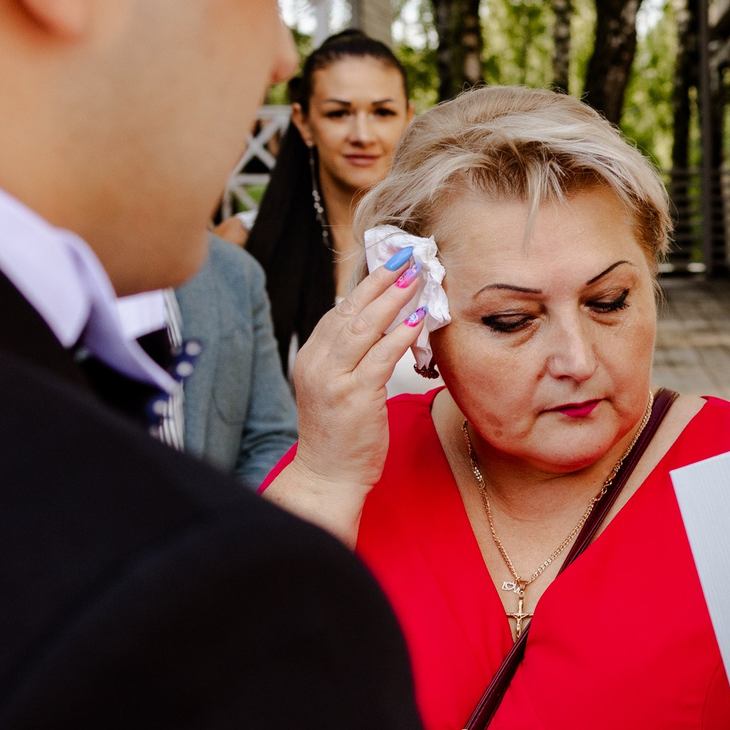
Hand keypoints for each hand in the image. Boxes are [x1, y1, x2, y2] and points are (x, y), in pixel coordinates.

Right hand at [263, 246, 422, 544]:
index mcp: (312, 357)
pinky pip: (379, 357)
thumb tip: (383, 323)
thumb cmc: (340, 433)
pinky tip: (417, 319)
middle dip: (380, 279)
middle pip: (350, 310)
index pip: (340, 310)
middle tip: (406, 254)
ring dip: (392, 298)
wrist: (327, 475)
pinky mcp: (353, 397)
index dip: (367, 284)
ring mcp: (332, 379)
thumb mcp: (338, 386)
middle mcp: (317, 363)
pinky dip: (399, 334)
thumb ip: (353, 356)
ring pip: (363, 327)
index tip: (390, 261)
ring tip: (415, 275)